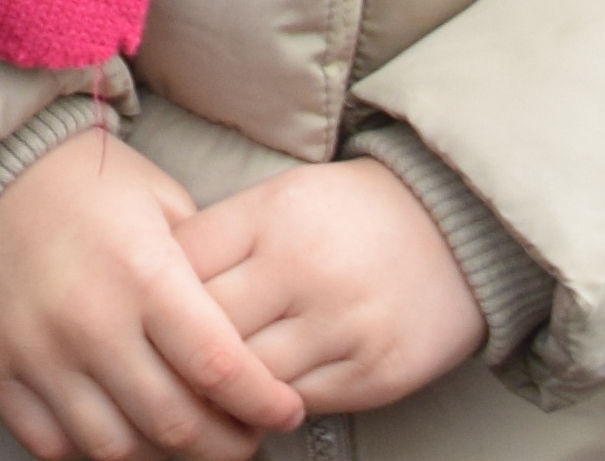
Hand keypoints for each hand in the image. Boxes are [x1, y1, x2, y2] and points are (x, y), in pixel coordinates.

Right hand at [0, 128, 300, 460]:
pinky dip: (91, 450)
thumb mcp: (161, 202)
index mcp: (143, 273)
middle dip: (225, 444)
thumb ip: (205, 269)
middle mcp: (90, 321)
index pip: (221, 368)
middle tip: (242, 437)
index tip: (284, 411)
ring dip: (162, 456)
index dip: (264, 405)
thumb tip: (250, 334)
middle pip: (175, 424)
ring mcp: (38, 353)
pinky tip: (118, 430)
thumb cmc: (81, 182)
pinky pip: (52, 445)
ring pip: (116, 449)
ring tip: (183, 440)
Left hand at [177, 157, 489, 423]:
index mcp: (272, 215)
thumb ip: (224, 239)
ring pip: (247, 377)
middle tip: (160, 361)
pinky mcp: (372, 373)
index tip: (146, 307)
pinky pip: (296, 403)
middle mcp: (304, 268)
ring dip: (223, 389)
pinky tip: (259, 396)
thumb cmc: (353, 215)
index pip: (182, 265)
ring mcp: (341, 325)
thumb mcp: (282, 198)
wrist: (457, 231)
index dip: (153, 292)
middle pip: (208, 328)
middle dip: (179, 349)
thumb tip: (156, 289)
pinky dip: (270, 405)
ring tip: (205, 387)